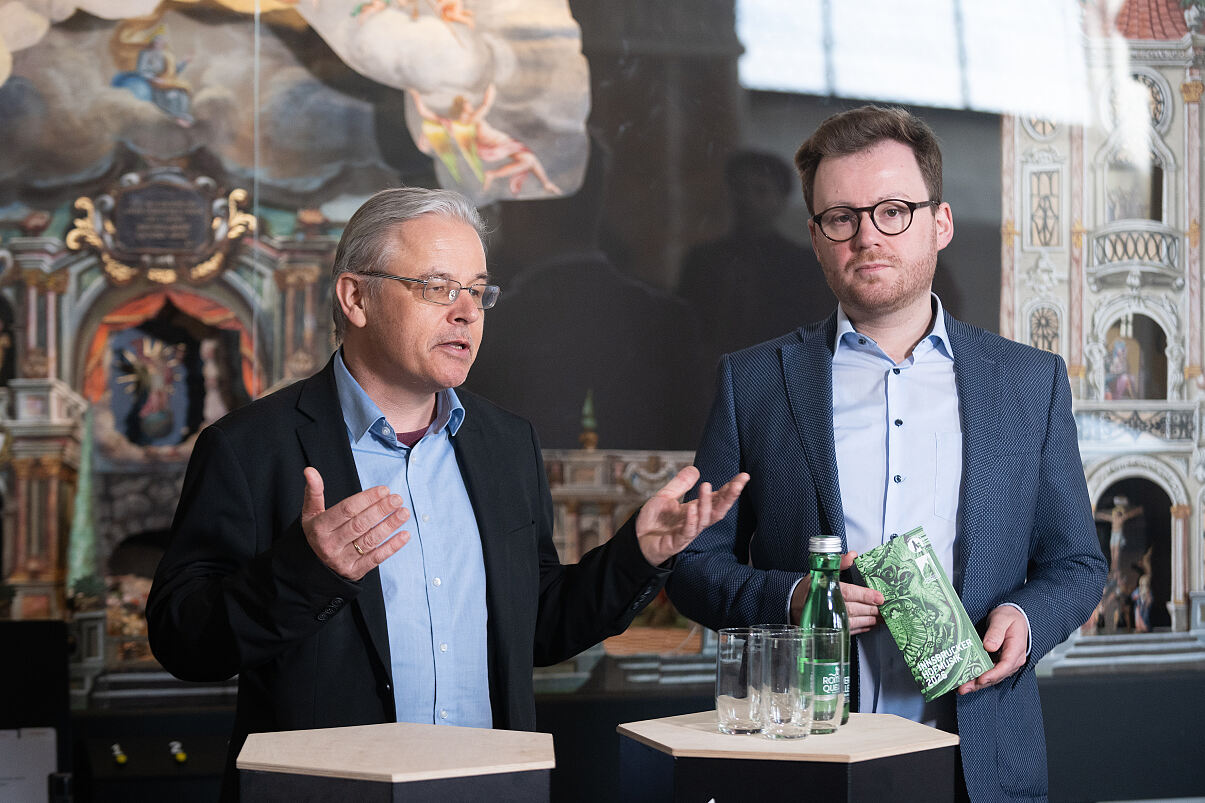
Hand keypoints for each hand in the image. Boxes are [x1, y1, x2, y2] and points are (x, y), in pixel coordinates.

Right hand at [301, 467, 410, 580]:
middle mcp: (330, 545)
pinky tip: (405, 535)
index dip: (366, 499)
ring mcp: (342, 560)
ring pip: (370, 541)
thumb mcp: (310, 513)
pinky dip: (392, 547)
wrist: (313, 567)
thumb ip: (314, 492)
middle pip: (360, 524)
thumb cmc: (318, 532)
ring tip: (404, 512)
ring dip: (389, 526)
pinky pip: (376, 559)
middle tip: (397, 499)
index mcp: (320, 527)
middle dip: (381, 510)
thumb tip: (309, 470)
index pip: (346, 510)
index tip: (385, 489)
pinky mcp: (354, 572)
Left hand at [634, 466, 748, 566]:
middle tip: (738, 483)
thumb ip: (680, 484)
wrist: (636, 542)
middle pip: (718, 510)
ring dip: (707, 503)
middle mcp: (695, 521)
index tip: (743, 476)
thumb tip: (695, 469)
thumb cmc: (652, 522)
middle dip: (729, 497)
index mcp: (695, 510)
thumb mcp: (665, 497)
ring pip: (704, 520)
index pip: (717, 499)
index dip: (730, 489)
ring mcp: (687, 533)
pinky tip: (693, 509)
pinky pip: (687, 532)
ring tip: (706, 486)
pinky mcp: (676, 542)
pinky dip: (691, 520)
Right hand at [789, 551, 884, 632]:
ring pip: (855, 621)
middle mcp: (830, 606)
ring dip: (871, 619)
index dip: (865, 595)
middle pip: (856, 609)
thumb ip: (839, 563)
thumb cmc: (810, 588)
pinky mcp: (833, 628)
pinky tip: (870, 624)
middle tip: (887, 608)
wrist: (795, 605)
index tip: (879, 597)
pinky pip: (850, 630)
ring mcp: (831, 619)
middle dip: (873, 609)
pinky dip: (862, 627)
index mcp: (828, 590)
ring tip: (882, 617)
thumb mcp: (822, 571)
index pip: (849, 593)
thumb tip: (852, 555)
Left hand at [957, 604, 1028, 693]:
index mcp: (1016, 650)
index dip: (992, 674)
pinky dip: (977, 678)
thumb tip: (989, 646)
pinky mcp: (998, 663)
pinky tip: (965, 681)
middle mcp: (1012, 660)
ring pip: (992, 677)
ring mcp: (1005, 663)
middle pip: (996, 676)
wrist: (1013, 616)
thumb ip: (996, 632)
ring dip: (977, 684)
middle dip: (980, 683)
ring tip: (961, 688)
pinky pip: (988, 673)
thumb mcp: (1002, 620)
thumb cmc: (1009, 617)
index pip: (1005, 666)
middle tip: (964, 688)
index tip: (981, 679)